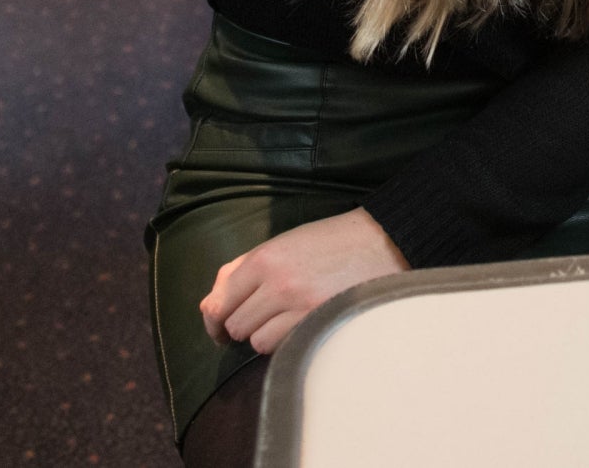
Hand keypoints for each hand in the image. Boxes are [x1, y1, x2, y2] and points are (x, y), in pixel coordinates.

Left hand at [201, 210, 405, 354]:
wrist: (380, 241)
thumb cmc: (328, 242)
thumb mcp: (280, 244)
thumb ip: (240, 271)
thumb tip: (208, 306)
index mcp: (263, 258)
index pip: (219, 302)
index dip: (215, 321)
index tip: (220, 329)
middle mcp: (276, 281)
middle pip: (235, 325)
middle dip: (242, 327)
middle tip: (259, 321)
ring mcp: (298, 304)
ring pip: (255, 341)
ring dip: (265, 336)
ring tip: (284, 322)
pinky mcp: (319, 321)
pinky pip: (282, 348)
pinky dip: (285, 344)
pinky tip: (299, 328)